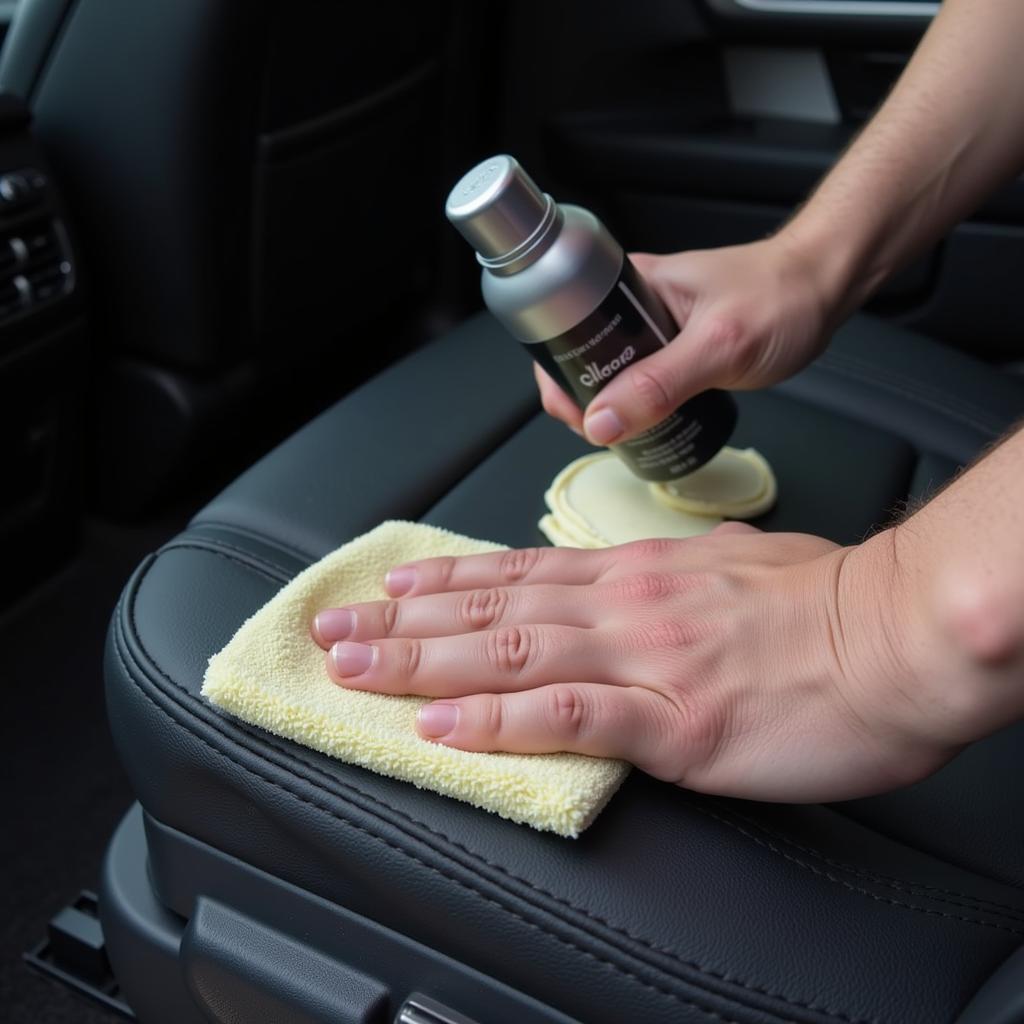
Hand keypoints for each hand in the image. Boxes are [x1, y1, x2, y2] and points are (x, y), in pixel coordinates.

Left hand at [311, 523, 954, 801]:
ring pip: (510, 653)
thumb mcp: (735, 567)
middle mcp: (624, 605)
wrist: (896, 634)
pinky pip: (569, 717)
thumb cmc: (826, 602)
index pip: (517, 573)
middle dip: (405, 623)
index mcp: (638, 574)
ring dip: (424, 663)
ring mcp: (643, 657)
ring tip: (357, 669)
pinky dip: (499, 721)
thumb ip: (677, 580)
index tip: (390, 587)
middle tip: (336, 629)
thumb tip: (649, 585)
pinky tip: (446, 727)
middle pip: (492, 610)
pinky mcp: (675, 718)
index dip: (444, 582)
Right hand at [535, 234, 842, 445]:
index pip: (564, 329)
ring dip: (612, 406)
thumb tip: (602, 421)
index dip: (557, 374)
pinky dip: (637, 405)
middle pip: (580, 357)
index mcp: (629, 284)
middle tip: (605, 430)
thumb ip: (659, 385)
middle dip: (583, 398)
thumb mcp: (718, 346)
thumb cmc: (783, 297)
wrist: (827, 288)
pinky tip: (649, 424)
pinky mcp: (674, 348)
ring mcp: (653, 327)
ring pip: (611, 374)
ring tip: (628, 432)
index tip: (574, 412)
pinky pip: (639, 380)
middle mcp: (634, 304)